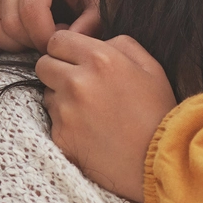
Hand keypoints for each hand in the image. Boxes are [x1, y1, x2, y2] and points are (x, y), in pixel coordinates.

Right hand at [0, 0, 105, 52]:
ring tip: (41, 39)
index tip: (64, 45)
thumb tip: (61, 45)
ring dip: (12, 45)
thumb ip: (89, 25)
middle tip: (57, 42)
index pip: (30, 11)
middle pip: (8, 23)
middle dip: (32, 44)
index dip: (44, 39)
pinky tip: (24, 41)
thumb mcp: (103, 3)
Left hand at [39, 30, 175, 202]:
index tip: (74, 59)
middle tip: (78, 84)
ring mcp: (66, 112)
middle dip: (57, 70)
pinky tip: (89, 132)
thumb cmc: (158, 112)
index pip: (57, 40)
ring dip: (61, 98)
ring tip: (90, 112)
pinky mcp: (61, 137)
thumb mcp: (150, 67)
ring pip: (47, 94)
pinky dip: (66, 125)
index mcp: (100, 59)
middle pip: (43, 65)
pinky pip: (53, 122)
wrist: (159, 162)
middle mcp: (78, 82)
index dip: (65, 48)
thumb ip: (120, 44)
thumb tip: (98, 40)